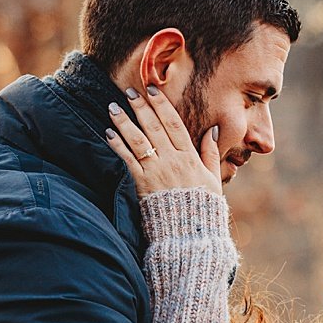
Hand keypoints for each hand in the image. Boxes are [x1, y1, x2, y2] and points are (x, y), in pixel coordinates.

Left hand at [104, 86, 221, 196]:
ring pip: (138, 140)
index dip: (162, 104)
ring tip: (113, 106)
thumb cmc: (202, 207)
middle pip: (154, 127)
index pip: (174, 124)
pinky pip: (127, 160)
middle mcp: (172, 161)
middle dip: (140, 106)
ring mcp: (156, 171)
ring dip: (124, 121)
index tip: (153, 89)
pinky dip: (117, 145)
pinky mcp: (142, 183)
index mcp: (190, 158)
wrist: (189, 233)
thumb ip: (211, 153)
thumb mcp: (213, 179)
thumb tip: (214, 129)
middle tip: (130, 91)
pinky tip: (108, 132)